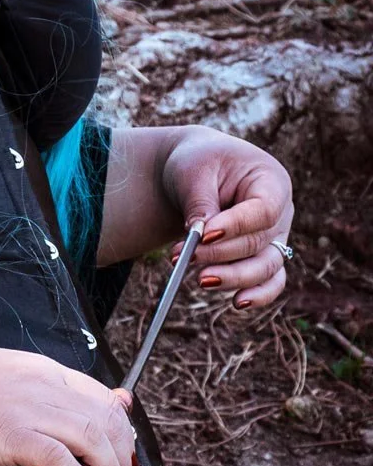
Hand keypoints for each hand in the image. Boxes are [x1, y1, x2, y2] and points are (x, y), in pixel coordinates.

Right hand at [0, 346, 137, 465]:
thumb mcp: (1, 371)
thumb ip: (38, 385)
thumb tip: (67, 403)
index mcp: (41, 369)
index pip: (103, 398)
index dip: (119, 433)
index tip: (116, 458)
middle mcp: (42, 385)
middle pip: (106, 421)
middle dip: (121, 457)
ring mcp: (25, 409)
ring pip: (92, 439)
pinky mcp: (5, 435)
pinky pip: (59, 460)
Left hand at [161, 127, 293, 310]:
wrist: (195, 172)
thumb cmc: (198, 163)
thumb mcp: (194, 171)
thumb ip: (199, 202)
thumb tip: (199, 235)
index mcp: (271, 181)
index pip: (263, 211)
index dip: (237, 226)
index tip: (205, 234)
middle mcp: (281, 213)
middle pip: (259, 243)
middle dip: (220, 254)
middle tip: (185, 257)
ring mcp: (275, 238)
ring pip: (266, 268)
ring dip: (233, 277)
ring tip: (199, 279)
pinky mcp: (264, 257)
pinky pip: (271, 282)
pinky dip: (258, 295)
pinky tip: (238, 303)